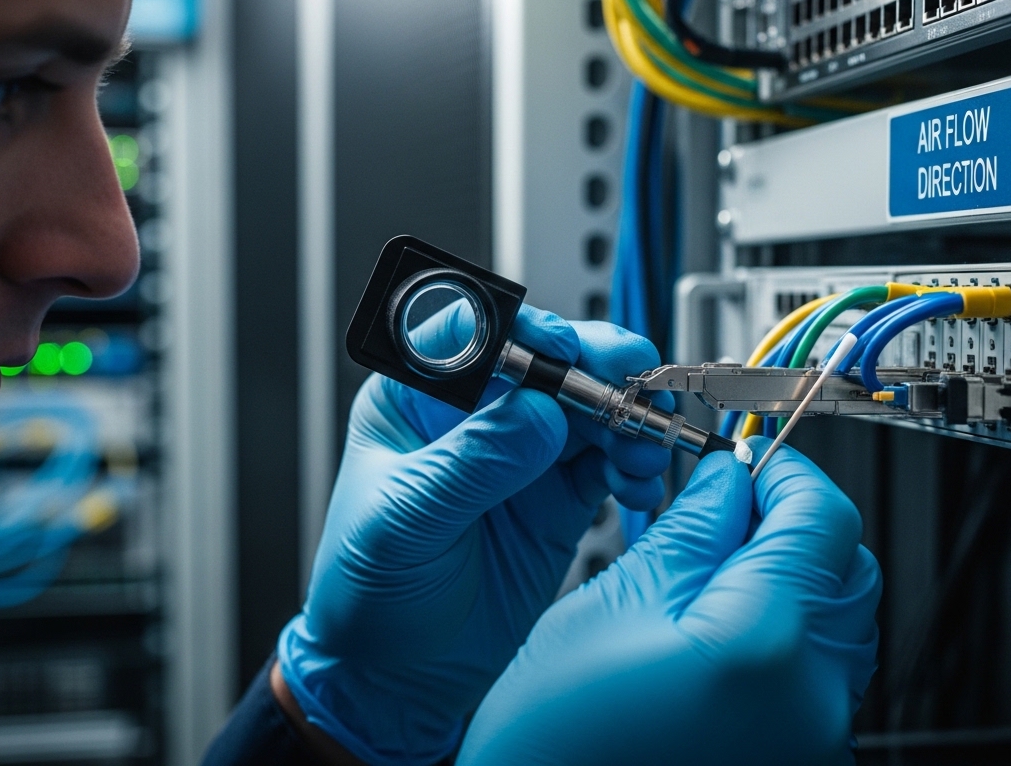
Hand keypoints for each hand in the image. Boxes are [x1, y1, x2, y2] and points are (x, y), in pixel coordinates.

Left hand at [277, 305, 673, 764]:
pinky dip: (635, 462)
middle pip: (550, 360)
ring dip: (628, 416)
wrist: (394, 679)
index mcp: (416, 397)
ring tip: (643, 446)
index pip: (478, 334)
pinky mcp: (559, 496)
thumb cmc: (367, 595)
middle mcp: (476, 413)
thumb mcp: (405, 522)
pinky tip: (639, 479)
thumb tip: (540, 413)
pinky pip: (610, 460)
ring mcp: (523, 453)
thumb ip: (471, 464)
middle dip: (599, 367)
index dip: (528, 332)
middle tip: (634, 385)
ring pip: (591, 405)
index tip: (565, 352)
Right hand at [456, 439, 881, 765]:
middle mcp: (811, 698)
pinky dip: (786, 640)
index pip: (824, 518)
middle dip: (792, 526)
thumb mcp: (612, 602)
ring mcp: (814, 739)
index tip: (748, 459)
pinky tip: (717, 637)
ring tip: (711, 579)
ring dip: (792, 581)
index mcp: (764, 640)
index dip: (787, 473)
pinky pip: (819, 678)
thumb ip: (691, 529)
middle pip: (847, 569)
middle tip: (725, 513)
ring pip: (840, 623)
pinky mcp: (799, 759)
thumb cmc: (554, 739)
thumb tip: (728, 476)